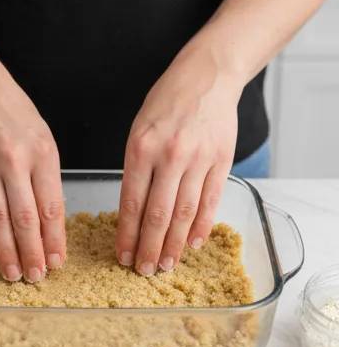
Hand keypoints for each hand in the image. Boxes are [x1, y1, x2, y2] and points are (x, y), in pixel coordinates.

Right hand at [0, 62, 64, 282]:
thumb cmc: (15, 117)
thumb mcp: (42, 141)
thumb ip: (46, 180)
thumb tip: (48, 226)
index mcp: (42, 153)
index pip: (50, 206)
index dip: (54, 239)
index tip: (57, 263)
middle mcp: (14, 161)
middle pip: (24, 218)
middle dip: (31, 252)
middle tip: (36, 277)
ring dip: (6, 251)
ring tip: (13, 274)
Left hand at [117, 48, 241, 274]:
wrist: (207, 75)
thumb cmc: (165, 105)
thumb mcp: (138, 133)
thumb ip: (135, 172)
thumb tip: (133, 216)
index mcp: (141, 150)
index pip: (131, 204)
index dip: (127, 236)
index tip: (123, 257)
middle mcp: (170, 156)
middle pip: (158, 214)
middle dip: (150, 248)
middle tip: (144, 271)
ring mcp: (199, 158)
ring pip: (184, 212)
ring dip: (175, 244)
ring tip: (167, 265)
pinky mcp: (222, 159)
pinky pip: (211, 199)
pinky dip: (202, 224)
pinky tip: (193, 243)